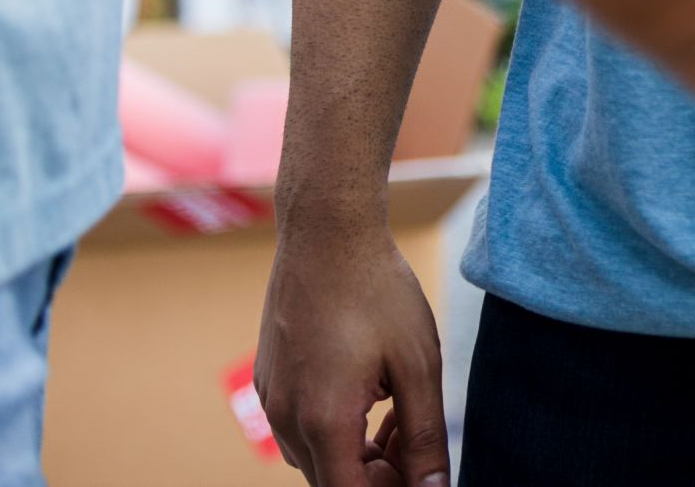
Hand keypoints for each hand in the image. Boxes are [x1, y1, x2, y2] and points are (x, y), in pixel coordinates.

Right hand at [256, 219, 449, 486]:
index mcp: (324, 421)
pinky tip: (369, 390)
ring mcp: (272, 400)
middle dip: (379, 472)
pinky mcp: (269, 381)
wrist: (327, 233)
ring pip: (317, 457)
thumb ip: (425, 436)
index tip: (418, 468)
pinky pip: (301, 427)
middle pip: (333, 481)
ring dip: (358, 451)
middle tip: (415, 432)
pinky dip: (336, 427)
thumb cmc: (377, 292)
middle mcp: (286, 419)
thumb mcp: (418, 365)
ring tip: (398, 407)